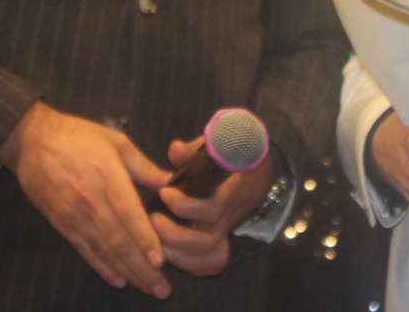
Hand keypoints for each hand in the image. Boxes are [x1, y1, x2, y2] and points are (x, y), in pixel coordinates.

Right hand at [3, 102, 172, 298]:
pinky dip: (101, 268)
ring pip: (103, 251)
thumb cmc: (78, 137)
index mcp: (106, 176)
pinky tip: (118, 280)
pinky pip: (84, 250)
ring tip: (147, 288)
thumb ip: (144, 166)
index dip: (144, 239)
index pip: (128, 214)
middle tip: (162, 288)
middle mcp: (90, 200)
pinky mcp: (62, 224)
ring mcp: (74, 215)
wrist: (32, 141)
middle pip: (118, 240)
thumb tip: (172, 183)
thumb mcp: (116, 141)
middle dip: (142, 267)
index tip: (161, 260)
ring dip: (126, 272)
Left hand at [152, 136, 272, 275]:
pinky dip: (191, 264)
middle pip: (207, 240)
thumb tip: (175, 150)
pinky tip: (170, 253)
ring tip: (154, 241)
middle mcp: (231, 215)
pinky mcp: (223, 240)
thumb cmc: (231, 153)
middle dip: (175, 235)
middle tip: (152, 219)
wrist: (257, 167)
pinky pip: (212, 263)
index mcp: (234, 189)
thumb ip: (195, 149)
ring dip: (179, 254)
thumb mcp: (218, 143)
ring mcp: (227, 230)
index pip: (214, 208)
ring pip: (209, 256)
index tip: (164, 193)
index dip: (187, 206)